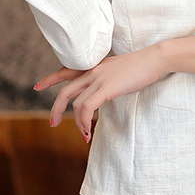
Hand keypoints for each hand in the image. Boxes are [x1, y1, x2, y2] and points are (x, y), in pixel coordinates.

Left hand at [35, 46, 170, 139]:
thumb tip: (105, 92)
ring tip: (84, 135)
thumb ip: (108, 79)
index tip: (38, 86)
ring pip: (75, 103)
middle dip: (56, 108)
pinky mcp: (107, 88)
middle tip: (53, 123)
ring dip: (77, 123)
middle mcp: (93, 71)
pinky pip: (87, 107)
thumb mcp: (120, 70)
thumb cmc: (144, 65)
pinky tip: (88, 132)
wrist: (156, 58)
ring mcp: (99, 79)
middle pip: (65, 90)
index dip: (50, 79)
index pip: (66, 70)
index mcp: (95, 66)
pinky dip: (84, 122)